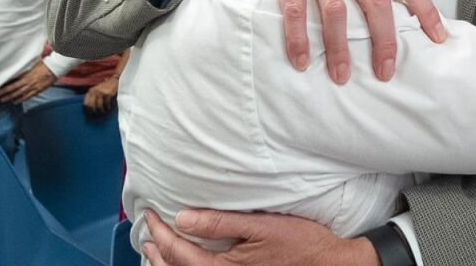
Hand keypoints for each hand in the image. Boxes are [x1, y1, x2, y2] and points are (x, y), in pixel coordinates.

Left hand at [0, 61, 55, 102]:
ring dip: (11, 97)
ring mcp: (33, 87)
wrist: (54, 68)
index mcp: (26, 76)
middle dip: (4, 93)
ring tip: (3, 100)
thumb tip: (14, 71)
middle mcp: (28, 82)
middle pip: (14, 90)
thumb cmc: (44, 64)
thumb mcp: (31, 64)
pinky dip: (21, 99)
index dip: (4, 88)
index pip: (12, 83)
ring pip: (20, 94)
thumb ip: (23, 69)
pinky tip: (16, 102)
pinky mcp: (38, 90)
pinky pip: (28, 96)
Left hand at [83, 76, 118, 113]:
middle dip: (95, 112)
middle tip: (98, 114)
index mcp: (90, 92)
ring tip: (104, 111)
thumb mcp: (96, 90)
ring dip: (102, 111)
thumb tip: (90, 109)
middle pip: (92, 106)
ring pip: (99, 107)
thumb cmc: (104, 87)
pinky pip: (106, 105)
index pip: (86, 104)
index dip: (88, 110)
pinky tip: (109, 108)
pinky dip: (108, 108)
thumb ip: (92, 97)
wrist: (114, 81)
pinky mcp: (108, 94)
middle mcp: (94, 92)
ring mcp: (101, 93)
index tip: (91, 113)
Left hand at [141, 209, 376, 265]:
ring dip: (168, 264)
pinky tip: (188, 261)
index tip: (151, 214)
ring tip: (157, 249)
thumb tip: (184, 218)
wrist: (328, 264)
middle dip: (158, 251)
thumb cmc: (300, 244)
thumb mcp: (262, 226)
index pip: (179, 252)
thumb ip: (221, 223)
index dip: (161, 233)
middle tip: (147, 231)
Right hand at [191, 0, 444, 83]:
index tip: (438, 37)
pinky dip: (299, 39)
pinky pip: (296, 11)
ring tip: (342, 76)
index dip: (425, 9)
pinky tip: (302, 61)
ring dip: (339, 48)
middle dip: (384, 41)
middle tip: (386, 72)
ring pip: (336, 11)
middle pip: (376, 2)